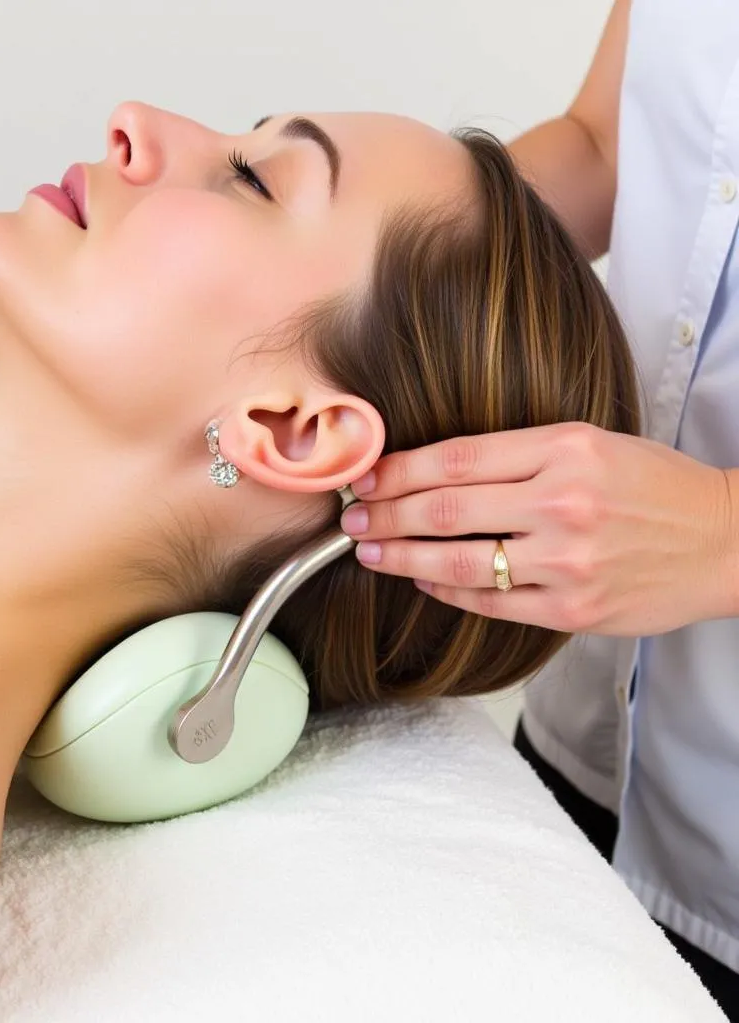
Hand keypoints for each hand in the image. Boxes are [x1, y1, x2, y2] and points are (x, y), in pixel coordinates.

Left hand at [340, 422, 737, 634]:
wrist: (725, 541)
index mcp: (564, 450)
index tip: (366, 477)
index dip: (398, 470)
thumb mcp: (590, 443)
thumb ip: (518, 454)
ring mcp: (567, 562)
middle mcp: (562, 503)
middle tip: (351, 519)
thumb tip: (435, 470)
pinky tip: (421, 579)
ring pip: (458, 562)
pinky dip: (445, 590)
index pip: (455, 458)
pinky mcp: (572, 610)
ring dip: (401, 557)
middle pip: (445, 510)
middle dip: (385, 514)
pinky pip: (489, 601)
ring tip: (369, 552)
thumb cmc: (654, 486)